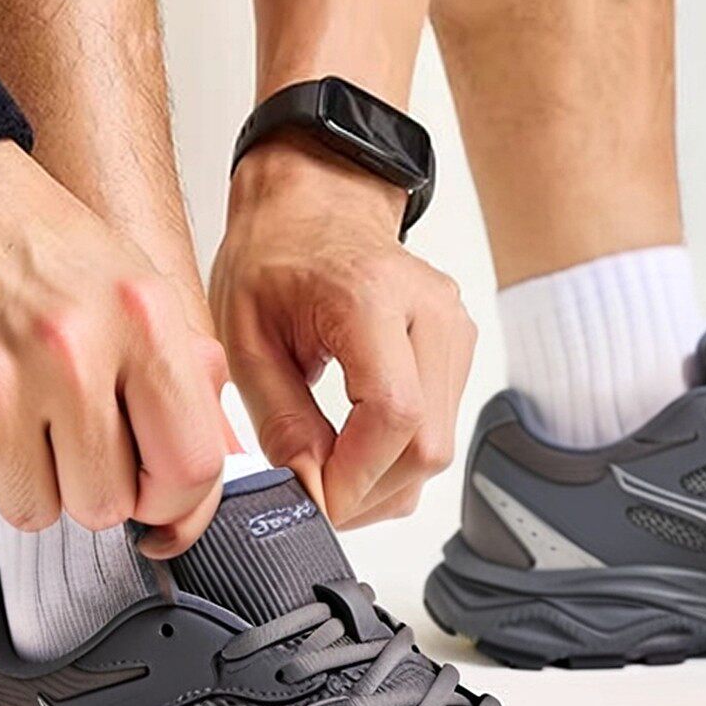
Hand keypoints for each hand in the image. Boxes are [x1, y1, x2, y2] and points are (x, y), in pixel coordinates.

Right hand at [0, 141, 230, 555]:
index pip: (189, 468)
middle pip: (105, 506)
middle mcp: (67, 353)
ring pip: (33, 512)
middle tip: (67, 428)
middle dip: (90, 482)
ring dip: (28, 480)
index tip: (152, 486)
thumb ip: (188, 384)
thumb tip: (204, 482)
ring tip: (16, 412)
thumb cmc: (43, 249)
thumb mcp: (145, 294)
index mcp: (140, 323)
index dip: (173, 496)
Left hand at [209, 135, 475, 527]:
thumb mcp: (246, 339)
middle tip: (318, 498)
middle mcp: (429, 312)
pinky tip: (357, 452)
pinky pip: (439, 432)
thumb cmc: (275, 256)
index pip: (395, 414)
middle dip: (370, 492)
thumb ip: (280, 420)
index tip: (317, 500)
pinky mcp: (459, 352)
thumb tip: (312, 491)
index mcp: (370, 296)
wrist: (314, 205)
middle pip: (428, 444)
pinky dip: (397, 460)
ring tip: (331, 475)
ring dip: (385, 484)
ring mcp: (455, 331)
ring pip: (439, 450)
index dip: (358, 475)